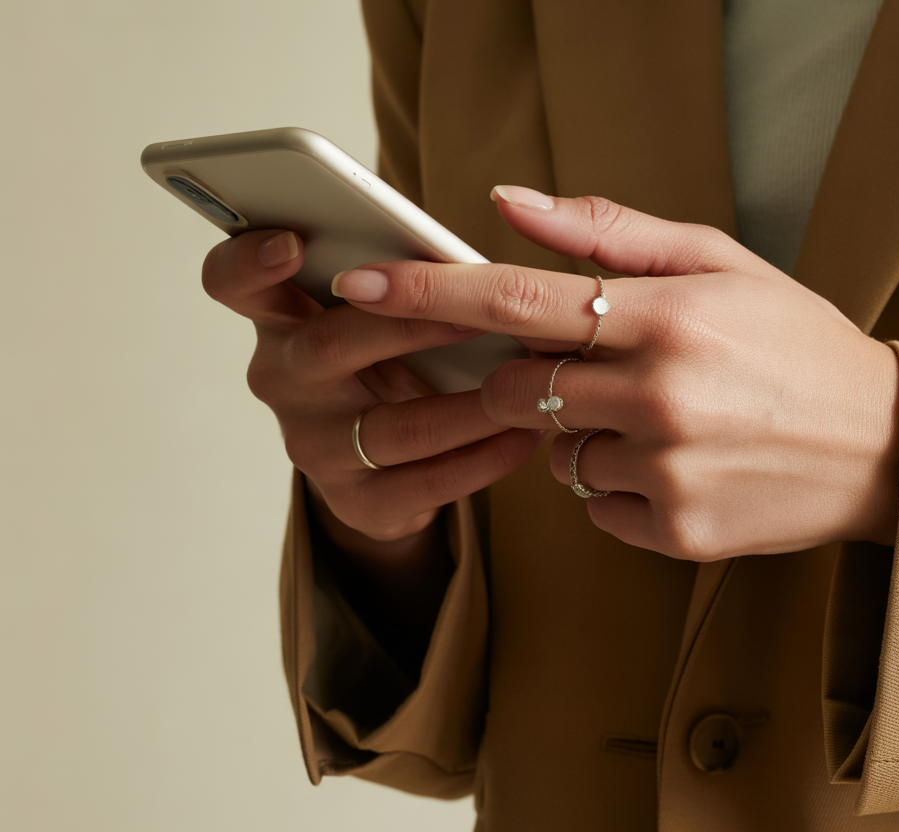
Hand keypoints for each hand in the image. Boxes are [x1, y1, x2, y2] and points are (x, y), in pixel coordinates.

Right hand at [200, 229, 543, 555]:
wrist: (399, 460)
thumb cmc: (398, 355)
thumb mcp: (388, 307)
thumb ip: (407, 266)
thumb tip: (494, 220)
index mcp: (283, 316)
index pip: (233, 281)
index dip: (251, 261)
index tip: (293, 241)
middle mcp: (285, 381)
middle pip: (328, 347)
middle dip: (407, 325)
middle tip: (475, 314)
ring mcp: (315, 446)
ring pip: (394, 425)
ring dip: (471, 406)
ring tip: (532, 385)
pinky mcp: (358, 502)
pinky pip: (426, 484)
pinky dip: (483, 459)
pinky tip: (524, 437)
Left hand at [330, 189, 898, 560]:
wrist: (884, 444)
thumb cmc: (799, 343)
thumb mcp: (722, 265)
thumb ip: (610, 234)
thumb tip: (508, 204)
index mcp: (667, 316)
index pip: (516, 299)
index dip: (428, 292)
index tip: (358, 285)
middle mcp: (659, 395)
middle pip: (515, 388)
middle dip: (522, 378)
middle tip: (587, 367)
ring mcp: (668, 472)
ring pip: (555, 454)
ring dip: (580, 434)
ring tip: (662, 418)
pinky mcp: (677, 532)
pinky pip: (595, 507)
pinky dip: (617, 485)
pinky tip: (680, 464)